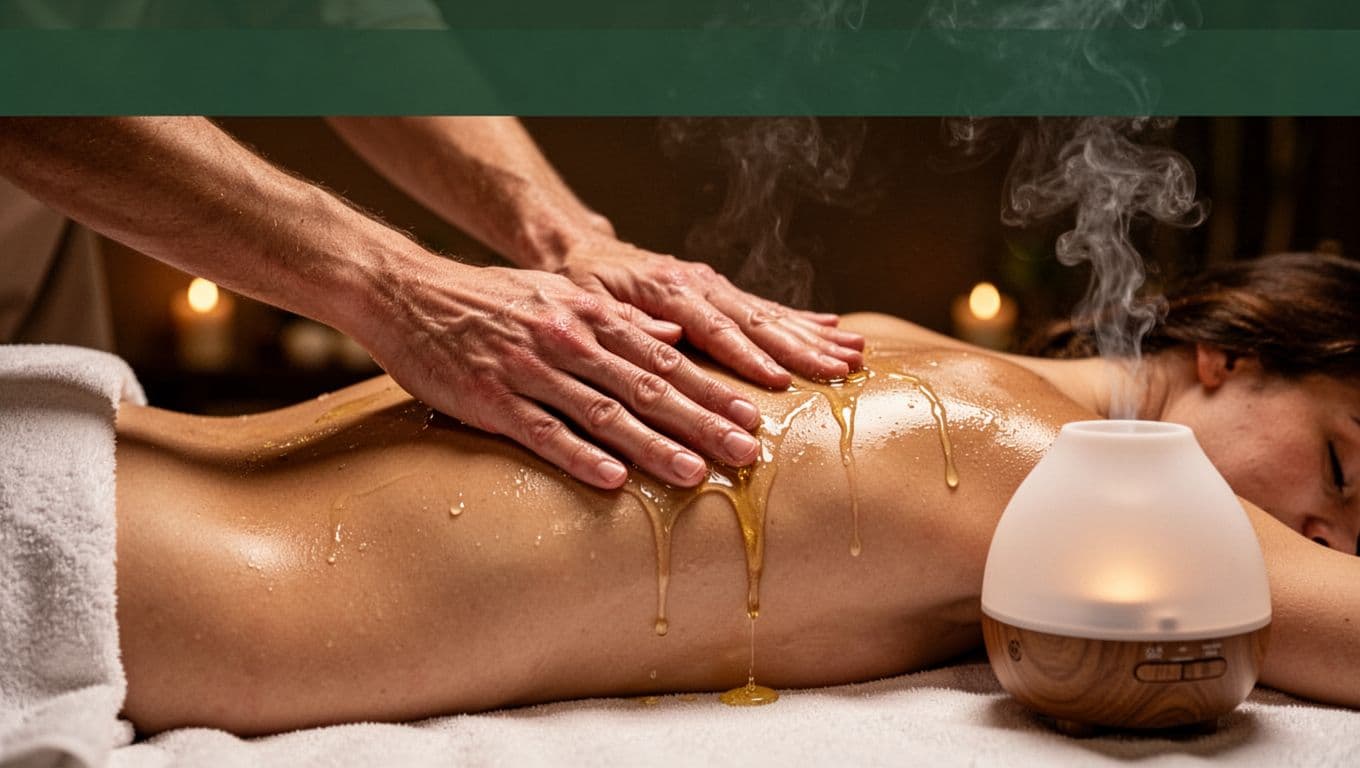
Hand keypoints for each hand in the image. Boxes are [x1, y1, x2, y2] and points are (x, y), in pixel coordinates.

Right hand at [364, 259, 763, 489]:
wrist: (408, 291)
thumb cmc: (489, 298)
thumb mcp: (560, 295)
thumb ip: (619, 318)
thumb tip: (674, 336)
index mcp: (590, 316)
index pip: (665, 358)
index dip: (711, 389)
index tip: (750, 416)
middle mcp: (569, 341)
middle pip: (648, 388)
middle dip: (702, 423)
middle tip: (746, 454)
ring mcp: (530, 371)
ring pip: (604, 413)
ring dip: (654, 446)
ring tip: (695, 474)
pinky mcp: (491, 400)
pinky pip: (542, 433)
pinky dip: (578, 457)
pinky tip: (612, 482)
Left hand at [556, 236, 864, 388]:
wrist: (578, 249)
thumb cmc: (577, 284)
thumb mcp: (587, 304)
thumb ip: (627, 323)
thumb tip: (670, 340)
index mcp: (668, 289)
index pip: (716, 330)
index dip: (749, 358)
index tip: (781, 382)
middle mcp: (699, 283)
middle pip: (757, 321)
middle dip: (802, 349)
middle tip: (842, 370)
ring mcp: (713, 285)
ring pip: (770, 314)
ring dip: (814, 336)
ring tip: (854, 354)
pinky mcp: (720, 290)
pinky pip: (767, 306)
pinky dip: (803, 318)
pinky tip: (835, 328)